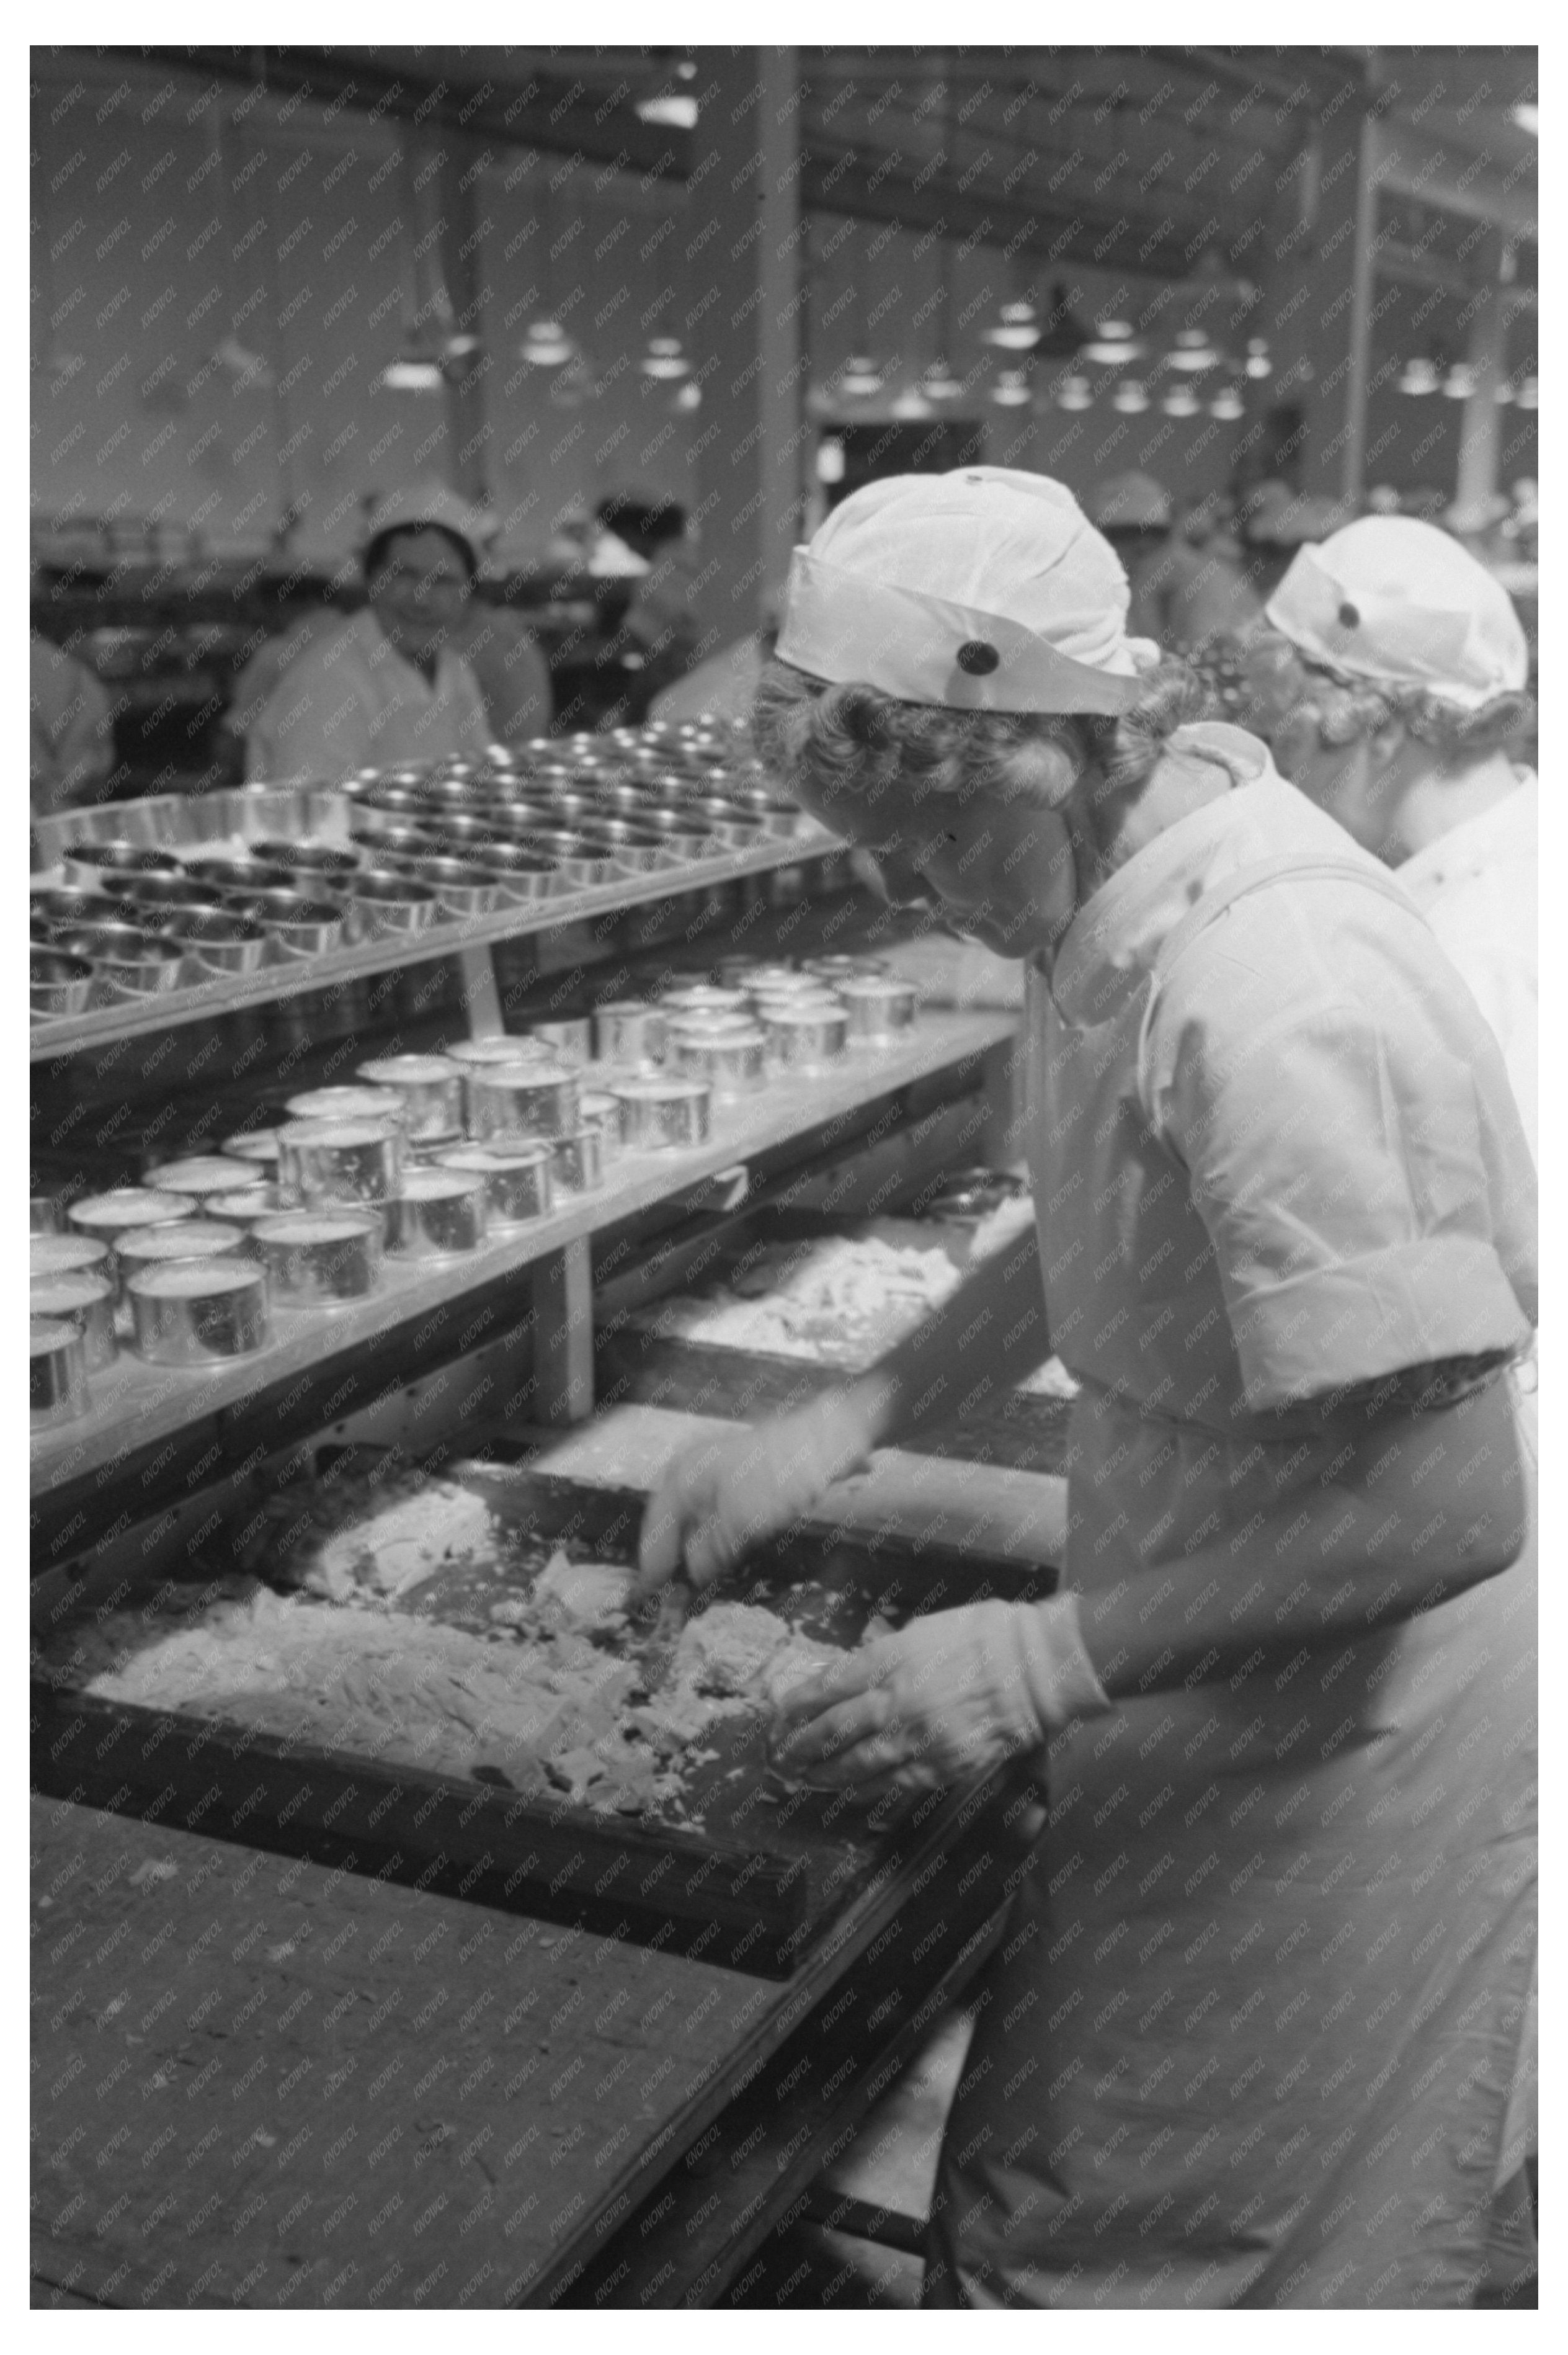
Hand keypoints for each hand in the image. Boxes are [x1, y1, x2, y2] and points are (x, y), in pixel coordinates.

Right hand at [634, 1389, 878, 1600]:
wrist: (830, 1437)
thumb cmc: (781, 1473)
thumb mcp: (742, 1519)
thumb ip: (711, 1548)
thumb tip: (692, 1572)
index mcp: (684, 1474)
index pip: (656, 1524)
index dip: (651, 1561)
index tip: (645, 1592)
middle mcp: (695, 1471)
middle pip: (671, 1521)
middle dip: (668, 1556)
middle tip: (666, 1593)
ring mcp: (720, 1475)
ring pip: (695, 1520)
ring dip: (691, 1550)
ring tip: (689, 1584)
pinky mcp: (744, 1482)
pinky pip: (718, 1517)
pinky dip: (714, 1539)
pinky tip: (720, 1558)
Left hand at [770, 1595, 1109, 1797]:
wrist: (1035, 1668)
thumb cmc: (986, 1636)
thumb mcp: (924, 1629)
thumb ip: (888, 1655)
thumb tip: (859, 1674)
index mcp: (889, 1659)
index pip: (828, 1685)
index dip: (799, 1704)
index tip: (780, 1714)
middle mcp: (896, 1700)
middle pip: (834, 1729)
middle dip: (802, 1745)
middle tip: (781, 1755)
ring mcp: (918, 1736)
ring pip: (859, 1762)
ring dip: (828, 1773)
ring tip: (807, 1780)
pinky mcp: (943, 1764)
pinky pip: (896, 1781)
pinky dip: (870, 1789)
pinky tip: (854, 1792)